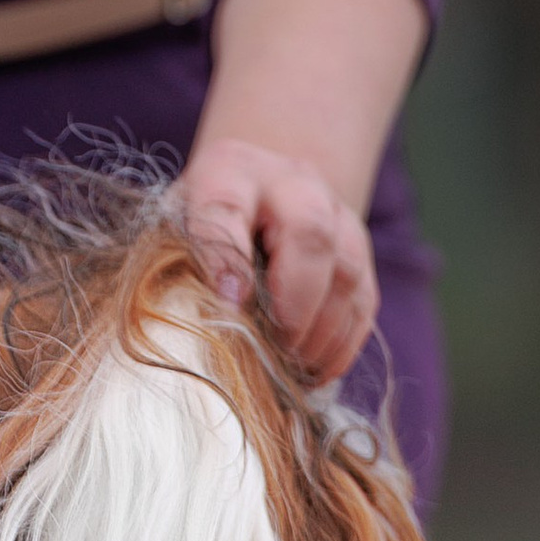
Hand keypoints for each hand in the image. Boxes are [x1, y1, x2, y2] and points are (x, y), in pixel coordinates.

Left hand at [177, 135, 378, 383]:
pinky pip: (364, 300)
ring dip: (320, 333)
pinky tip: (314, 370)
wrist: (257, 188)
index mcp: (229, 170)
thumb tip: (190, 327)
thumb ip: (178, 265)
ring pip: (346, 271)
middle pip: (310, 233)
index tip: (228, 305)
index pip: (226, 208)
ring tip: (291, 368)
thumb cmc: (202, 218)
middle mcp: (291, 181)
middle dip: (294, 304)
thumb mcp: (175, 227)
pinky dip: (342, 343)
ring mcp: (335, 211)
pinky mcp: (359, 247)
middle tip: (274, 350)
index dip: (227, 259)